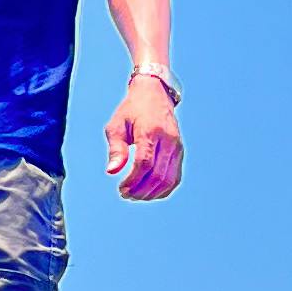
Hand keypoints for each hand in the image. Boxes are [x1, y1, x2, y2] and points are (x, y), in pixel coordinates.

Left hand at [104, 74, 183, 202]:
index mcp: (150, 131)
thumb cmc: (131, 110)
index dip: (133, 180)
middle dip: (140, 190)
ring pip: (169, 180)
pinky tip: (149, 192)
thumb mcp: (116, 125)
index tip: (121, 188)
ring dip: (151, 193)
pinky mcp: (180, 152)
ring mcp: (176, 147)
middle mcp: (167, 140)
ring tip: (135, 195)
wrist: (154, 95)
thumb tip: (112, 171)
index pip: (145, 163)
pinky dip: (163, 190)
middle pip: (157, 174)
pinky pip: (175, 178)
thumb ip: (116, 148)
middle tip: (125, 194)